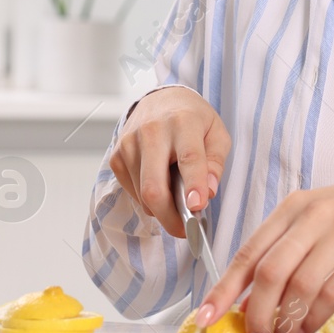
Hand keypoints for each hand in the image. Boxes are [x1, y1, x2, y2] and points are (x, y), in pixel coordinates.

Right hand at [107, 86, 229, 237]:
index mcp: (183, 122)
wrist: (160, 101)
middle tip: (186, 231)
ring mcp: (129, 144)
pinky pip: (133, 192)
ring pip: (143, 196)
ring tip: (177, 201)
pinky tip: (160, 184)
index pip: (188, 158)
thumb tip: (208, 192)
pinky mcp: (116, 157)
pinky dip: (148, 200)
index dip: (193, 185)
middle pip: (154, 187)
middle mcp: (151, 131)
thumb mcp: (216, 134)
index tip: (197, 207)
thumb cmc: (192, 120)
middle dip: (170, 217)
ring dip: (162, 209)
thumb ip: (215, 163)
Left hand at [196, 172, 333, 332]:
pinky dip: (316, 318)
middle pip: (270, 272)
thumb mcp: (317, 219)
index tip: (207, 316)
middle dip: (256, 313)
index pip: (249, 252)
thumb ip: (285, 250)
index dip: (224, 288)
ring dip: (287, 321)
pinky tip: (309, 330)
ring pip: (301, 285)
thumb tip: (249, 298)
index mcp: (294, 207)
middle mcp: (315, 214)